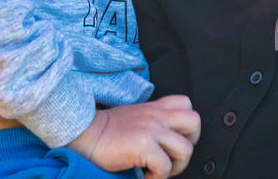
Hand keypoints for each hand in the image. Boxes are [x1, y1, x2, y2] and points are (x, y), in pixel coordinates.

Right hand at [63, 95, 200, 178]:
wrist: (83, 133)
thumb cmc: (104, 130)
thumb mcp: (133, 117)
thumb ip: (151, 121)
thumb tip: (164, 143)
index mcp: (155, 108)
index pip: (186, 105)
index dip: (187, 126)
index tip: (174, 141)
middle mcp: (157, 116)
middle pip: (194, 123)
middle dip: (190, 144)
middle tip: (173, 157)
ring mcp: (152, 130)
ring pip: (186, 149)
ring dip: (176, 166)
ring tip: (159, 170)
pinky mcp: (143, 145)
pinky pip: (165, 167)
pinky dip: (158, 177)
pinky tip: (146, 176)